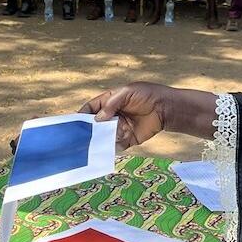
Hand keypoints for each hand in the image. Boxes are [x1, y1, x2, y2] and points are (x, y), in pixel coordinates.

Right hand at [80, 83, 218, 148]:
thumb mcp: (127, 93)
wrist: (166, 108)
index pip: (91, 108)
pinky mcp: (128, 139)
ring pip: (104, 136)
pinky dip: (112, 147)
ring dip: (100, 140)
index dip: (83, 114)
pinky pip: (116, 145)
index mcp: (109, 102)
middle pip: (95, 125)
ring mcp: (119, 128)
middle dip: (89, 130)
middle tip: (82, 138)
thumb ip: (111, 104)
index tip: (75, 123)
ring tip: (95, 144)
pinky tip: (108, 149)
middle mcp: (112, 116)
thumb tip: (97, 118)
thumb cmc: (147, 95)